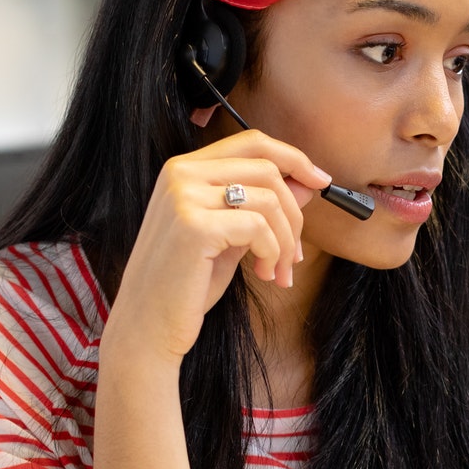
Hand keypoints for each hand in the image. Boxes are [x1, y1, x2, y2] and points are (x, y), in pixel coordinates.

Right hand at [105, 130, 329, 360]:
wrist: (148, 326)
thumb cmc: (186, 285)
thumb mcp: (232, 237)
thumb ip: (262, 206)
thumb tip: (306, 184)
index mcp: (184, 169)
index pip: (251, 142)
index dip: (293, 158)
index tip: (320, 182)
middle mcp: (180, 174)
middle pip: (266, 168)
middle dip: (295, 213)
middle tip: (297, 254)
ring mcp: (184, 196)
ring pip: (269, 199)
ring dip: (286, 241)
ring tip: (278, 271)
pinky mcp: (194, 226)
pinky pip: (259, 227)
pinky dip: (273, 253)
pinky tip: (263, 274)